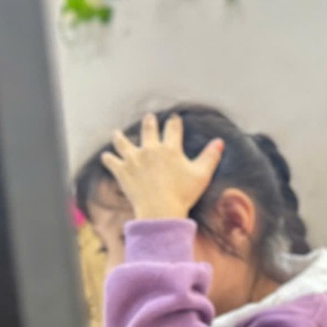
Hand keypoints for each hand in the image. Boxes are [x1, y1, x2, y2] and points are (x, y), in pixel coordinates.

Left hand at [100, 113, 223, 220]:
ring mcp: (134, 159)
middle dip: (149, 122)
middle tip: (149, 117)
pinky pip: (111, 161)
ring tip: (117, 133)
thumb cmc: (183, 194)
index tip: (174, 118)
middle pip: (148, 129)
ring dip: (120, 136)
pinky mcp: (122, 171)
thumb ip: (210, 157)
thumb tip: (219, 142)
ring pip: (123, 142)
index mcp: (170, 149)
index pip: (173, 129)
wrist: (159, 209)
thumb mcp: (202, 175)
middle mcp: (150, 149)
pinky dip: (108, 158)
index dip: (174, 122)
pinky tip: (106, 156)